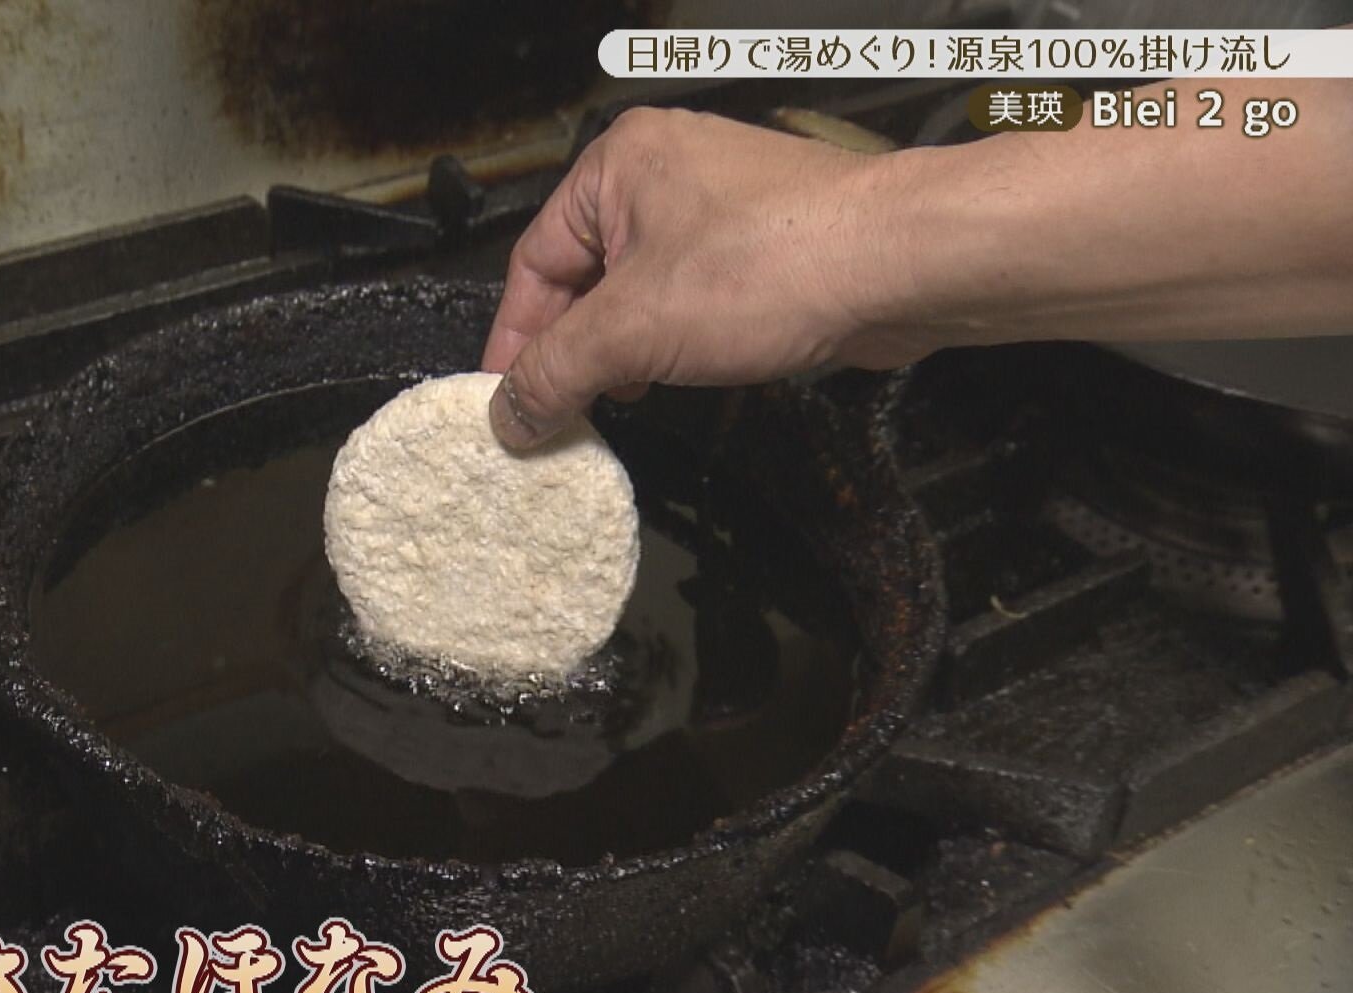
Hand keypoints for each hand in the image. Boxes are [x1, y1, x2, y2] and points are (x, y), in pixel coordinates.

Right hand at [481, 106, 928, 448]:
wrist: (902, 263)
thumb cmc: (775, 265)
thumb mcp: (634, 330)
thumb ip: (557, 372)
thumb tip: (508, 414)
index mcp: (617, 165)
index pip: (535, 261)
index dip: (515, 340)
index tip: (504, 402)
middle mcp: (664, 173)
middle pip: (584, 278)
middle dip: (573, 350)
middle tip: (558, 413)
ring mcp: (718, 207)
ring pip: (639, 293)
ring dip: (624, 352)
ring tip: (619, 401)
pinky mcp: (762, 245)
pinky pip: (691, 297)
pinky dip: (674, 342)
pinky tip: (676, 379)